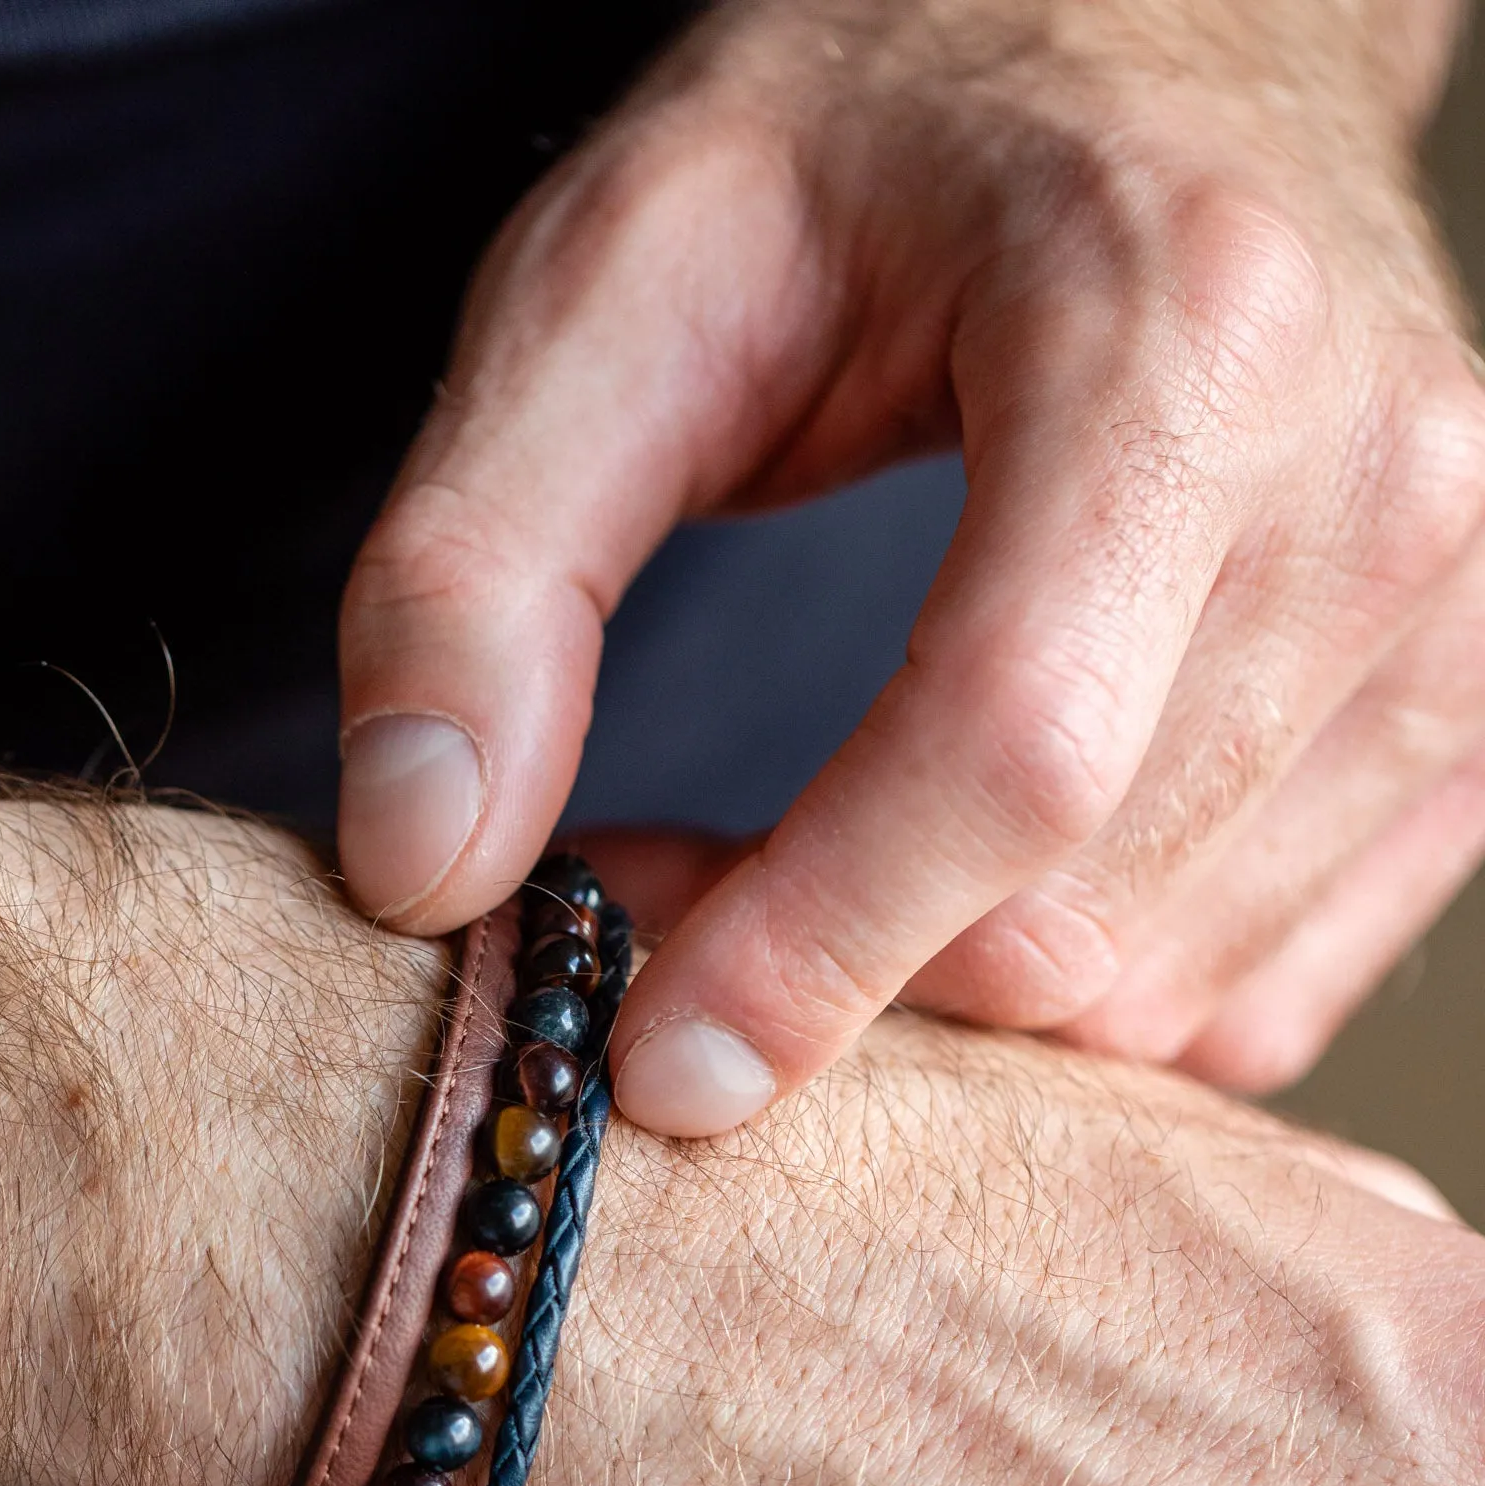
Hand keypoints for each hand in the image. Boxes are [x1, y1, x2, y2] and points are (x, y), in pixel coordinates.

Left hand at [335, 0, 1484, 1131]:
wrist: (1162, 57)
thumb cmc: (884, 148)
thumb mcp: (618, 282)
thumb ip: (482, 565)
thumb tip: (424, 865)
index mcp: (1182, 333)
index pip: (1010, 749)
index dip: (811, 951)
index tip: (649, 1065)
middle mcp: (1384, 485)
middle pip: (1078, 921)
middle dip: (838, 968)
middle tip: (671, 874)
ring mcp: (1464, 618)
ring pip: (1162, 997)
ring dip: (944, 989)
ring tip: (813, 847)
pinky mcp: (1471, 722)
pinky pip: (1255, 998)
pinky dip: (1078, 990)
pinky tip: (969, 870)